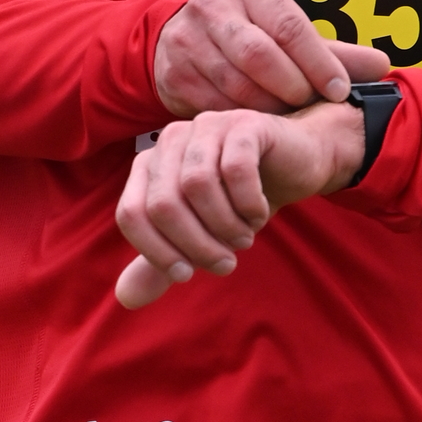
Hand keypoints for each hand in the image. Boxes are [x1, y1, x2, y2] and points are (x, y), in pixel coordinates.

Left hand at [114, 99, 366, 307]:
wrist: (296, 165)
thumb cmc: (239, 200)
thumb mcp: (199, 237)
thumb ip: (163, 263)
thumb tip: (125, 297)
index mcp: (149, 164)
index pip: (131, 213)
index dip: (156, 252)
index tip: (186, 275)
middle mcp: (170, 140)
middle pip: (163, 204)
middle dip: (195, 245)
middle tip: (225, 264)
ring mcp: (207, 126)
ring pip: (198, 185)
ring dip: (224, 225)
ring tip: (243, 239)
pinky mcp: (244, 124)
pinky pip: (237, 168)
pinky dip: (248, 203)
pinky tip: (257, 214)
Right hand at [154, 0, 388, 117]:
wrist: (180, 42)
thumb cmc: (248, 34)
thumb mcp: (287, 33)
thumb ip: (334, 52)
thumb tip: (384, 66)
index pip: (291, 26)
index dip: (319, 64)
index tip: (339, 91)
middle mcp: (212, 5)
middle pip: (260, 56)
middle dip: (292, 87)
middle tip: (309, 106)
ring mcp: (187, 39)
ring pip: (237, 85)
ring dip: (270, 108)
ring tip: (288, 116)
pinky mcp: (174, 73)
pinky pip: (216, 105)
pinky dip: (242, 118)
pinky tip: (257, 123)